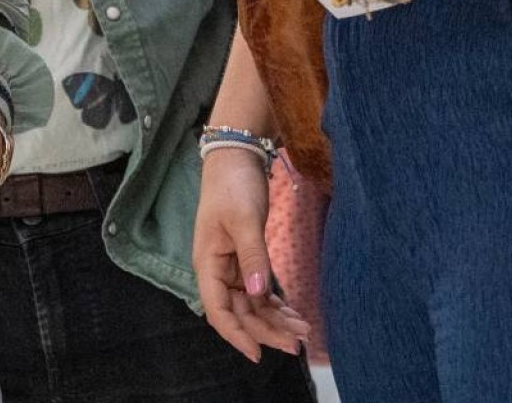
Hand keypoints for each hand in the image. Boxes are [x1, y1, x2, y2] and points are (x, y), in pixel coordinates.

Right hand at [193, 147, 310, 361]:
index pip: (219, 312)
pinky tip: (294, 314)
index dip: (237, 335)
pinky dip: (276, 304)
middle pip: (240, 312)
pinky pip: (260, 291)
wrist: (236, 157)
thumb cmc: (233, 186)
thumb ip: (252, 256)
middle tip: (297, 343)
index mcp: (207, 265)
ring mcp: (232, 267)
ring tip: (303, 332)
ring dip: (275, 319)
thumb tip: (258, 293)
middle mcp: (218, 271)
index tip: (259, 353)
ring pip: (253, 304)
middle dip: (267, 330)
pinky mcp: (246, 259)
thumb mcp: (243, 219)